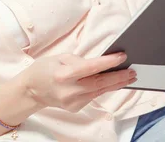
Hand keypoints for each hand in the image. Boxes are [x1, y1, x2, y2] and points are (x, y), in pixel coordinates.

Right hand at [18, 52, 135, 112]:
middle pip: (99, 83)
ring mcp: (72, 101)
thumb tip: (99, 62)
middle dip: (118, 77)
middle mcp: (68, 90)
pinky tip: (112, 82)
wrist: (31, 90)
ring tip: (130, 76)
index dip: (107, 63)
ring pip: (99, 92)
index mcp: (63, 74)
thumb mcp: (59, 57)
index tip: (121, 57)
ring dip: (115, 84)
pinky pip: (93, 96)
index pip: (90, 68)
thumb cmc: (44, 69)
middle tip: (133, 71)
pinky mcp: (75, 108)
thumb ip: (78, 60)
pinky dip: (103, 89)